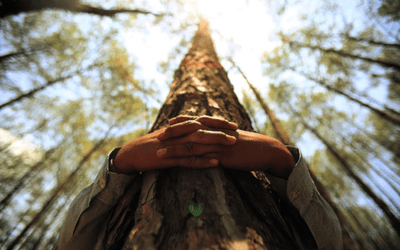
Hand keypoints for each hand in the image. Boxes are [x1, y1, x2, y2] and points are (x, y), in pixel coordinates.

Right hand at [113, 116, 238, 173]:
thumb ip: (181, 134)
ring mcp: (175, 145)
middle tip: (237, 130)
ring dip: (216, 142)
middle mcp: (178, 133)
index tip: (233, 124)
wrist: (132, 154)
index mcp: (179, 128)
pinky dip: (202, 161)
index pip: (201, 121)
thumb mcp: (168, 137)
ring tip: (232, 143)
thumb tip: (195, 132)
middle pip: (203, 128)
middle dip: (221, 128)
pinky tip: (215, 163)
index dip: (217, 122)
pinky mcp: (170, 158)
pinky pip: (188, 159)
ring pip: (199, 141)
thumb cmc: (151, 146)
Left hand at [160, 116, 294, 178]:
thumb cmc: (251, 145)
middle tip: (157, 136)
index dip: (182, 121)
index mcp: (217, 127)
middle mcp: (215, 133)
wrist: (266, 150)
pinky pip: (201, 159)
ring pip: (191, 145)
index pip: (196, 121)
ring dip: (174, 149)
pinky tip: (178, 165)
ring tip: (159, 153)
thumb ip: (222, 136)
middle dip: (172, 133)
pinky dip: (187, 161)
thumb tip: (214, 137)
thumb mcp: (234, 137)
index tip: (169, 122)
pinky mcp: (221, 157)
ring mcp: (217, 144)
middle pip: (189, 131)